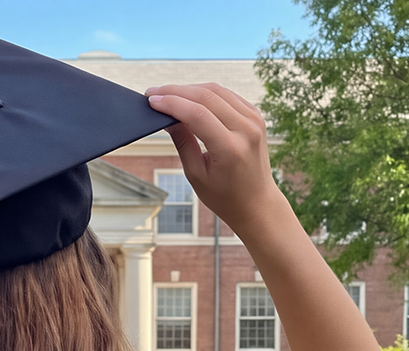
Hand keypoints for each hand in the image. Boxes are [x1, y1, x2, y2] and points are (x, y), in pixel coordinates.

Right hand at [145, 83, 280, 235]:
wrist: (256, 203)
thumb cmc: (225, 196)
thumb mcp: (196, 174)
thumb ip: (183, 142)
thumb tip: (167, 117)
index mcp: (230, 148)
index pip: (198, 114)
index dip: (172, 103)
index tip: (152, 100)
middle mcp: (246, 129)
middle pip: (206, 97)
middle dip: (176, 92)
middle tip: (154, 93)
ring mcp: (254, 120)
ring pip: (217, 91)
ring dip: (190, 89)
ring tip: (168, 94)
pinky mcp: (255, 115)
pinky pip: (227, 95)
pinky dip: (206, 94)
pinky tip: (190, 98)